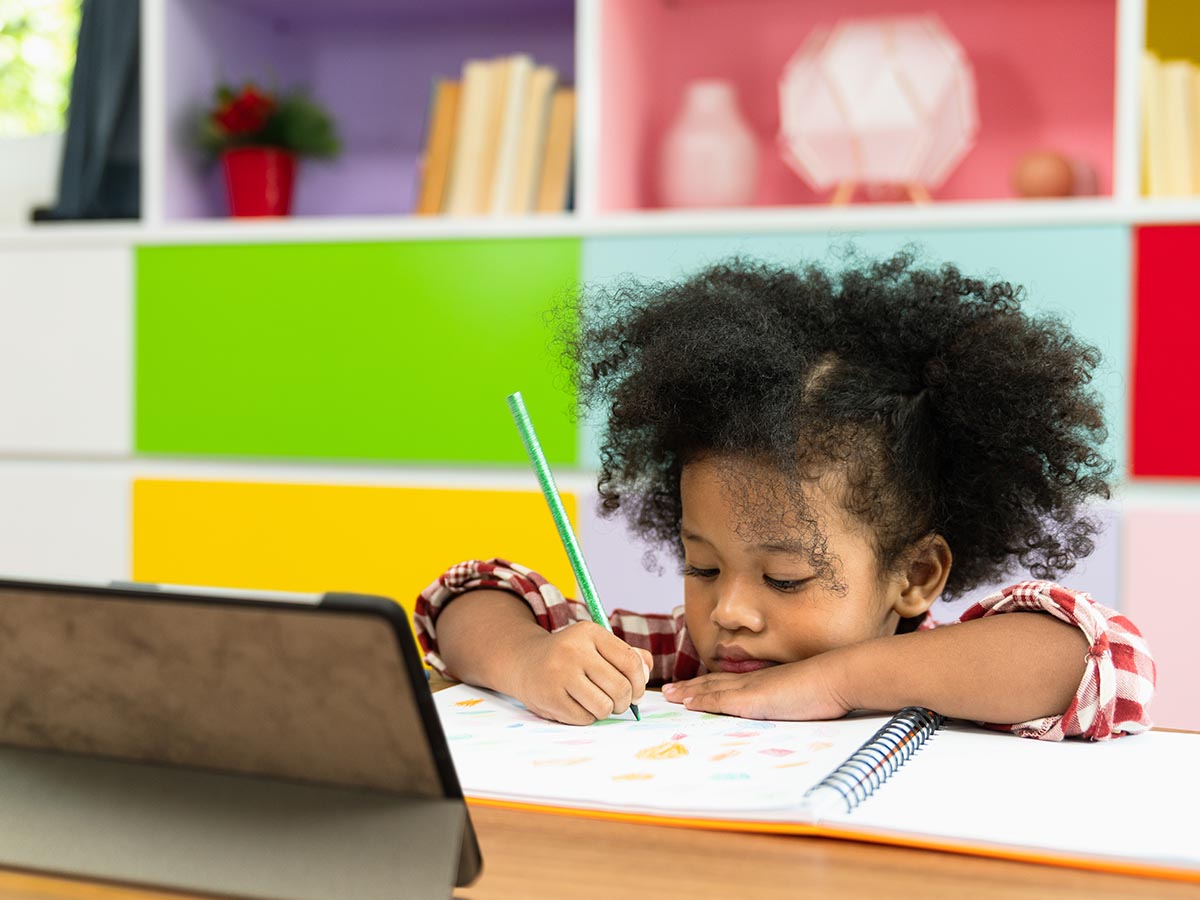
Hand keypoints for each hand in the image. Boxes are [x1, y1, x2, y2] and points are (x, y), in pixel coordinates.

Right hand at [511, 621, 651, 724]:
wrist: (524, 661)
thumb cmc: (570, 656)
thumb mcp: (596, 645)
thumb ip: (627, 654)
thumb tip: (646, 671)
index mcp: (590, 633)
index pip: (631, 662)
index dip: (640, 682)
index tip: (636, 691)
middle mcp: (574, 650)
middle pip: (620, 688)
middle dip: (624, 701)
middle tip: (617, 702)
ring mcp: (559, 674)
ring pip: (604, 707)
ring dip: (606, 711)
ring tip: (597, 703)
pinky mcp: (550, 697)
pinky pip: (584, 719)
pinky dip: (587, 717)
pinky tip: (578, 705)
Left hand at [661, 651, 854, 720]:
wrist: (837, 677)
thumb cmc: (828, 688)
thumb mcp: (805, 695)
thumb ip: (792, 700)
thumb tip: (794, 709)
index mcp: (765, 681)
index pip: (731, 683)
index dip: (710, 685)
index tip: (693, 688)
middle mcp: (753, 682)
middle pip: (714, 683)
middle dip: (691, 687)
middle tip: (670, 691)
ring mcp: (751, 689)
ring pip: (712, 689)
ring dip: (689, 692)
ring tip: (669, 695)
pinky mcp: (752, 699)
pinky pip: (720, 700)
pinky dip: (701, 701)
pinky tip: (687, 704)